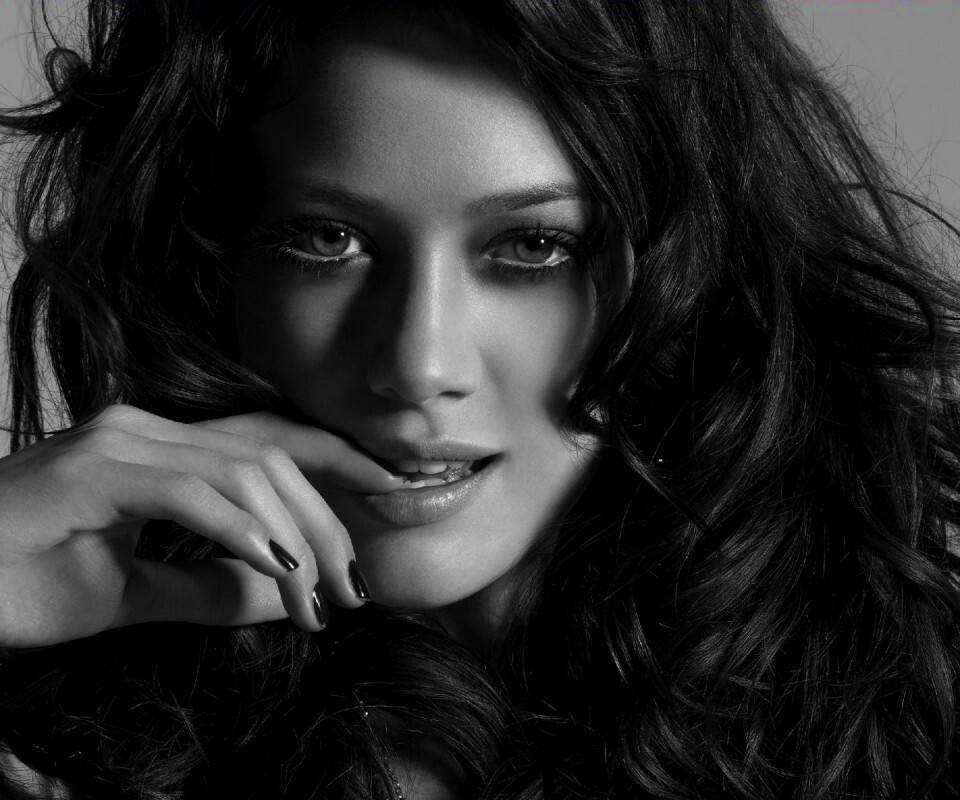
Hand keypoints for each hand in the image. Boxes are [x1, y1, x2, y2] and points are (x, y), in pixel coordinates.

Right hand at [0, 405, 400, 647]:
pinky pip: (193, 492)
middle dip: (330, 519)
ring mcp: (118, 442)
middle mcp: (145, 429)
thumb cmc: (17, 584)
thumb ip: (208, 587)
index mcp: (160, 448)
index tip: (393, 490)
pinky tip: (280, 573)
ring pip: (244, 472)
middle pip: (272, 457)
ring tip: (321, 600)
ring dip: (297, 539)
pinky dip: (244, 532)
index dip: (340, 461)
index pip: (271, 442)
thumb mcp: (130, 594)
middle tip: (357, 589)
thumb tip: (282, 592)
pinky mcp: (92, 469)